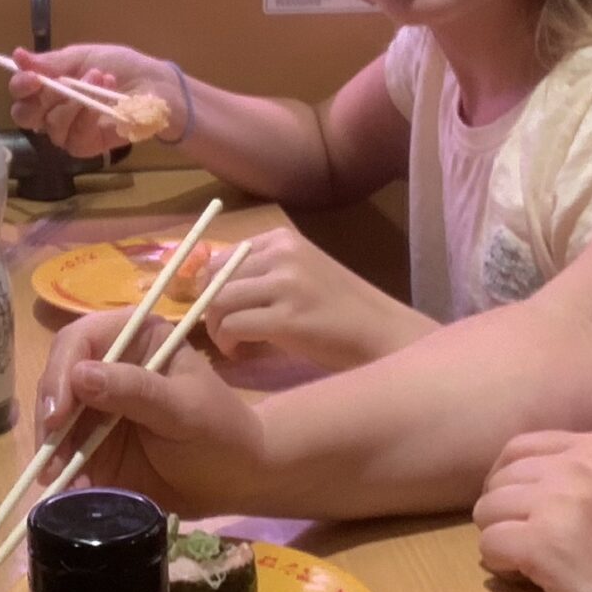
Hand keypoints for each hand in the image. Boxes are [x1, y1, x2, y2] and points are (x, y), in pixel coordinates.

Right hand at [9, 44, 180, 157]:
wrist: (155, 85)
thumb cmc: (121, 67)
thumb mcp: (83, 56)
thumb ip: (51, 62)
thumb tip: (16, 56)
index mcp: (48, 87)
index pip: (20, 93)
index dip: (20, 86)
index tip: (32, 76)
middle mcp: (51, 111)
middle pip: (25, 115)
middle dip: (41, 96)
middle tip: (62, 81)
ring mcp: (67, 132)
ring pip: (51, 125)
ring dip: (74, 99)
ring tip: (99, 77)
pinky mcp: (85, 146)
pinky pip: (73, 138)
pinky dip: (86, 117)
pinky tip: (103, 102)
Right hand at [35, 308, 269, 516]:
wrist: (235, 480)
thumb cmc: (221, 431)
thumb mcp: (185, 409)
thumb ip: (136, 391)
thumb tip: (80, 375)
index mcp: (133, 339)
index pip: (79, 341)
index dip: (60, 373)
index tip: (58, 414)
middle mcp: (107, 366)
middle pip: (56, 380)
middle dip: (49, 417)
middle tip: (52, 456)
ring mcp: (95, 407)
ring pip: (52, 420)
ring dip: (52, 451)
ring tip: (60, 481)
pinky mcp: (89, 444)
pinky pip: (63, 454)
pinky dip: (62, 472)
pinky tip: (72, 490)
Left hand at [201, 226, 430, 370]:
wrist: (382, 333)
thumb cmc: (341, 310)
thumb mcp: (301, 275)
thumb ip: (262, 273)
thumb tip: (209, 288)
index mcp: (282, 239)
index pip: (220, 256)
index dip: (209, 286)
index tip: (218, 309)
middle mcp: (282, 254)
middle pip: (214, 277)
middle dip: (209, 307)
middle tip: (222, 330)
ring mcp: (285, 284)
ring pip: (218, 300)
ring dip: (216, 327)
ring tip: (232, 342)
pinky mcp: (288, 318)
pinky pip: (232, 326)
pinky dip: (227, 342)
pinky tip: (240, 351)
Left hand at [472, 431, 591, 591]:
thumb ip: (574, 473)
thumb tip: (506, 477)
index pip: (519, 447)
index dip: (506, 478)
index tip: (515, 505)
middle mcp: (576, 464)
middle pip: (500, 478)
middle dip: (501, 511)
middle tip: (521, 539)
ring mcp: (557, 502)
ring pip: (487, 509)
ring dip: (497, 536)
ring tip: (525, 559)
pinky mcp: (540, 542)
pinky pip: (489, 545)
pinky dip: (498, 563)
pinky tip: (525, 574)